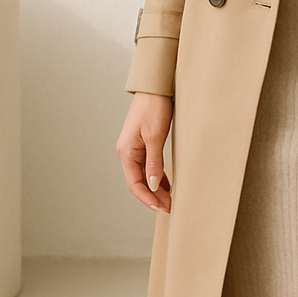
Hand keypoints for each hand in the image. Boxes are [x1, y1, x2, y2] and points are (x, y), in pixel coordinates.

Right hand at [116, 91, 173, 211]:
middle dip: (154, 196)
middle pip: (139, 182)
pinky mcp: (143, 144)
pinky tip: (168, 185)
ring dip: (156, 188)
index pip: (135, 184)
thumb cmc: (154, 108)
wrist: (155, 88)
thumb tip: (153, 186)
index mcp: (126, 152)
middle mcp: (127, 152)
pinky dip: (157, 176)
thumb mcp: (155, 137)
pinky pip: (148, 166)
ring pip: (144, 175)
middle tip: (171, 207)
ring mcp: (134, 148)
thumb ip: (154, 163)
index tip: (162, 208)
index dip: (148, 198)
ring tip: (171, 200)